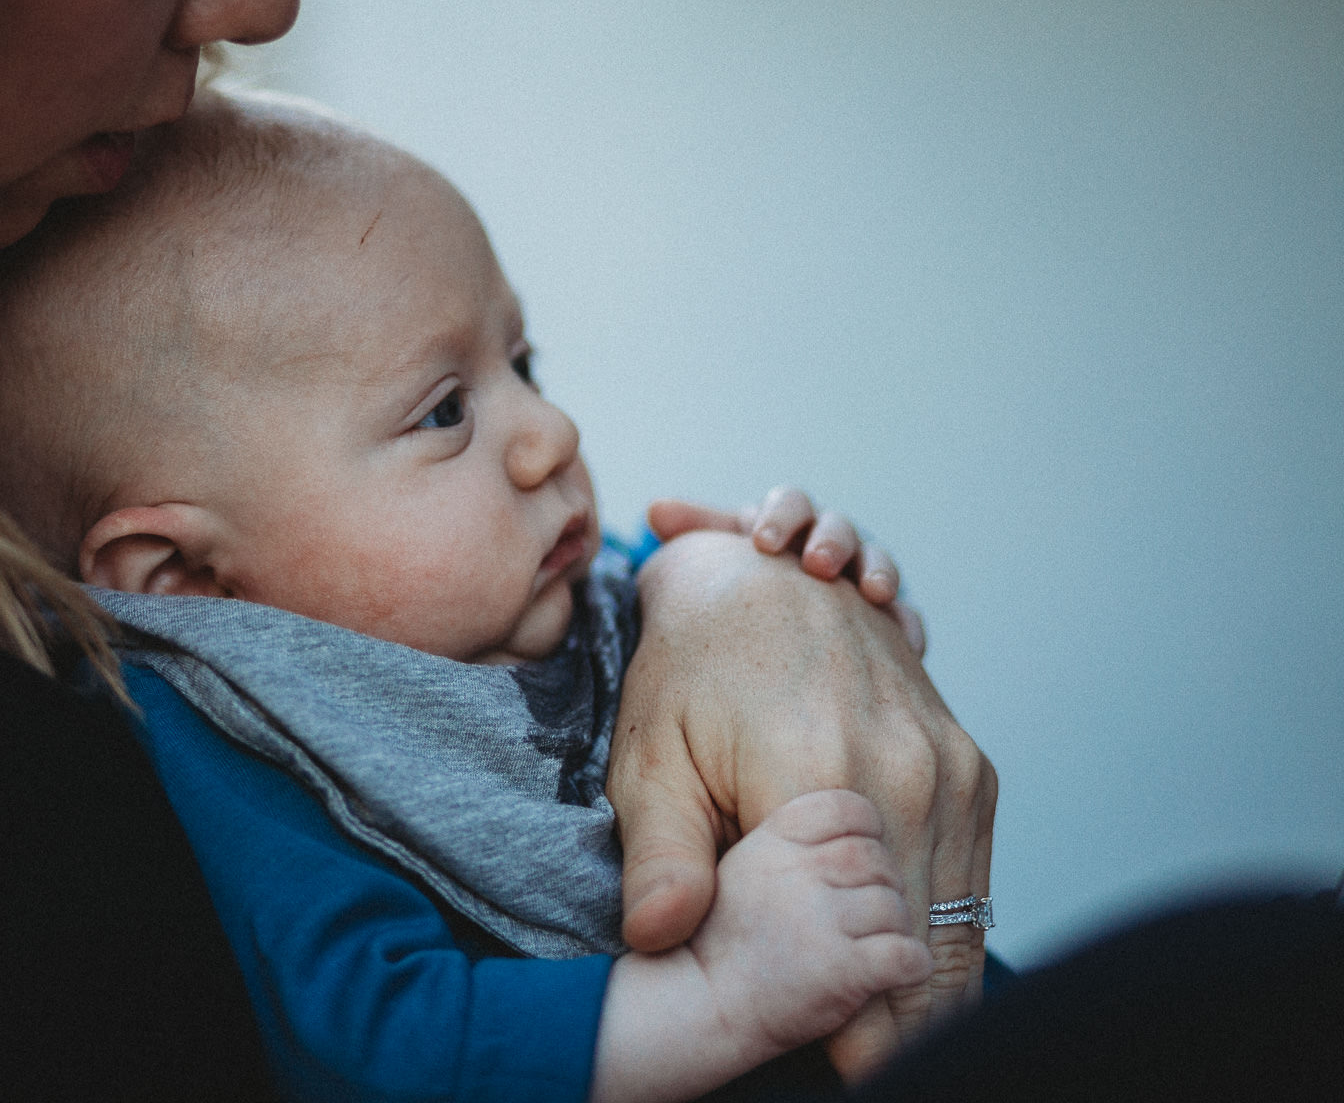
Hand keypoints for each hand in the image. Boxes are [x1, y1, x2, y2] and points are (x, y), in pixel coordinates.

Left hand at [607, 531, 996, 1079]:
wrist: (754, 574)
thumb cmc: (687, 669)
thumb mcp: (651, 757)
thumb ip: (660, 855)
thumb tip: (655, 938)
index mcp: (828, 779)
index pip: (861, 944)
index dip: (860, 1026)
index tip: (847, 1076)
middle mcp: (910, 774)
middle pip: (928, 942)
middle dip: (906, 1021)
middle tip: (880, 1073)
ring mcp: (951, 765)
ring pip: (964, 913)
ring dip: (938, 983)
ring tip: (906, 1047)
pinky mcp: (968, 762)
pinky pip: (974, 871)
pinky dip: (953, 928)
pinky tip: (925, 979)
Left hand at [646, 487, 925, 657]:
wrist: (769, 645)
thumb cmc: (736, 589)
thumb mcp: (715, 558)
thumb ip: (693, 533)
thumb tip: (654, 509)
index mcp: (785, 525)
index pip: (788, 504)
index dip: (779, 516)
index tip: (761, 541)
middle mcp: (825, 544)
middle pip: (837, 527)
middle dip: (830, 539)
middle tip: (816, 564)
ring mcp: (858, 580)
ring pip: (876, 563)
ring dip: (876, 570)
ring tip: (872, 593)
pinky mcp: (887, 623)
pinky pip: (904, 618)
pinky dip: (906, 624)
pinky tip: (907, 642)